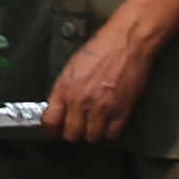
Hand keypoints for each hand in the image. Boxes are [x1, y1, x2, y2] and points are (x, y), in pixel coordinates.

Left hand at [42, 21, 154, 145]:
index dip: (51, 130)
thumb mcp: (73, 65)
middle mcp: (81, 101)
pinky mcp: (121, 111)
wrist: (128, 41)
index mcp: (65, 88)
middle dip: (73, 133)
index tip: (53, 131)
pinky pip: (112, 134)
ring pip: (91, 137)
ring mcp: (101, 108)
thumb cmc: (102, 47)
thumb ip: (65, 88)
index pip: (50, 122)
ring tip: (94, 124)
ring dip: (92, 132)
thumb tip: (60, 106)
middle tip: (77, 127)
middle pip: (71, 134)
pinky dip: (110, 131)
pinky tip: (109, 122)